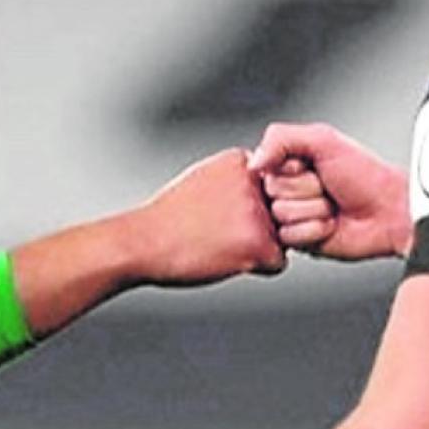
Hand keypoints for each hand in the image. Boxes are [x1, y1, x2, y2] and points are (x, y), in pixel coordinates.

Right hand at [132, 148, 286, 285]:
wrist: (143, 242)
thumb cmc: (168, 218)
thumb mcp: (204, 177)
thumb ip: (238, 178)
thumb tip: (262, 186)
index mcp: (242, 161)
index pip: (278, 184)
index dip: (257, 204)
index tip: (231, 212)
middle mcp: (255, 182)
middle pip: (285, 210)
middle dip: (263, 225)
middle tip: (225, 231)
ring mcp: (258, 212)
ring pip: (284, 237)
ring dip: (260, 245)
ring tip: (223, 244)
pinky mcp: (258, 243)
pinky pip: (278, 263)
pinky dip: (257, 268)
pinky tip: (226, 258)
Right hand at [250, 123, 409, 259]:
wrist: (389, 211)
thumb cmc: (365, 174)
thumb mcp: (323, 139)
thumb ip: (281, 138)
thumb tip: (252, 161)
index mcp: (289, 163)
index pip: (263, 166)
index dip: (290, 168)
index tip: (311, 166)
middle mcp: (288, 189)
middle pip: (271, 191)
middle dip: (304, 189)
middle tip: (327, 187)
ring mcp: (293, 216)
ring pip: (280, 215)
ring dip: (313, 209)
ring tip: (332, 205)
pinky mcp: (299, 241)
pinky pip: (290, 237)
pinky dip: (315, 230)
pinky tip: (331, 224)